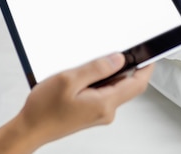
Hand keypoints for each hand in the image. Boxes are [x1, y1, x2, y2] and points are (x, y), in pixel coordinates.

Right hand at [17, 53, 152, 147]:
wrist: (31, 128)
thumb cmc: (45, 109)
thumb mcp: (69, 80)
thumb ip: (96, 69)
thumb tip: (118, 59)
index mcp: (105, 104)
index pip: (137, 84)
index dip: (145, 67)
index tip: (149, 54)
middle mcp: (105, 111)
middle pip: (125, 85)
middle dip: (121, 67)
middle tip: (109, 52)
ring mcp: (98, 113)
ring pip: (111, 88)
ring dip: (104, 74)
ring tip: (83, 67)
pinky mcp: (89, 112)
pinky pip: (100, 94)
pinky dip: (95, 82)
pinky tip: (78, 78)